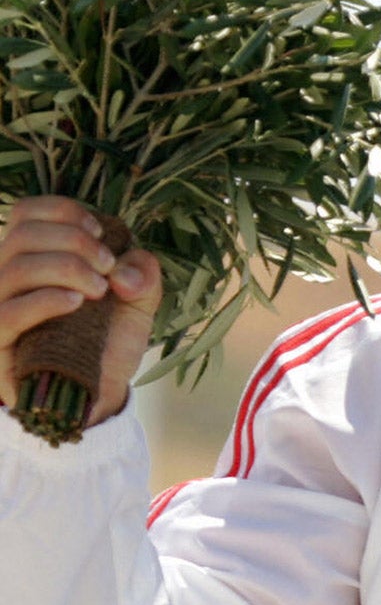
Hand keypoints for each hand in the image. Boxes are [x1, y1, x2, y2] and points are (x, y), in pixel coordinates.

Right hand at [0, 197, 161, 425]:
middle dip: (74, 242)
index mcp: (34, 258)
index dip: (62, 211)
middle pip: (22, 235)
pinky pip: (8, 314)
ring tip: (99, 290)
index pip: (26, 213)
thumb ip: (143, 275)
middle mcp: (8, 278)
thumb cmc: (108, 340)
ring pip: (15, 268)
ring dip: (65, 268)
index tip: (100, 232)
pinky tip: (77, 303)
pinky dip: (46, 300)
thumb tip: (125, 269)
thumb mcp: (136, 302)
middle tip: (108, 266)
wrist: (98, 393)